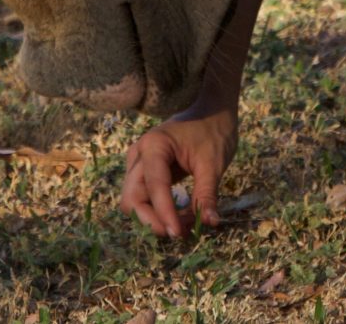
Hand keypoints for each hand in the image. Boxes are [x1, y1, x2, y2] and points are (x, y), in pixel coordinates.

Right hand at [119, 97, 238, 237]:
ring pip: (134, 202)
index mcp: (154, 145)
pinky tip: (180, 217)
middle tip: (180, 232)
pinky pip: (143, 198)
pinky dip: (158, 211)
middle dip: (152, 220)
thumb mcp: (213, 163)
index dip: (164, 213)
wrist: (211, 112)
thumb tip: (210, 222)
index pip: (153, 187)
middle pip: (132, 198)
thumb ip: (207, 194)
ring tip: (184, 225)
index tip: (179, 234)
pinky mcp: (144, 172)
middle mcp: (139, 155)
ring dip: (155, 218)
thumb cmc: (213, 131)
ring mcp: (139, 164)